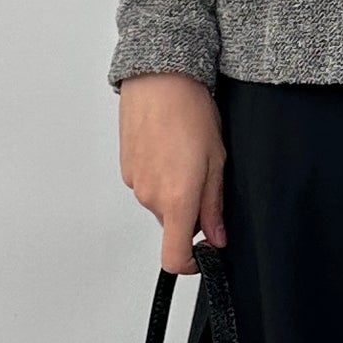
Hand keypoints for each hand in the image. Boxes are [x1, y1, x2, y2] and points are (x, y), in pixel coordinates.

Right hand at [118, 72, 225, 272]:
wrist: (159, 79)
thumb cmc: (189, 112)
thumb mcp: (216, 162)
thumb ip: (214, 206)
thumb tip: (217, 236)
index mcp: (176, 199)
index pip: (174, 257)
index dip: (191, 264)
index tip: (206, 253)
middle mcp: (150, 197)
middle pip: (172, 225)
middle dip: (190, 212)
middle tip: (206, 178)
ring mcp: (134, 182)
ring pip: (160, 203)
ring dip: (175, 190)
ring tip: (188, 155)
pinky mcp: (126, 168)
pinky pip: (147, 185)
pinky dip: (161, 175)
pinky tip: (171, 148)